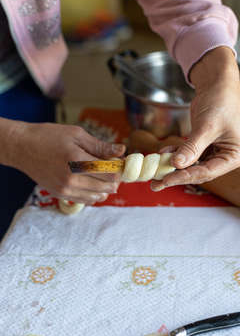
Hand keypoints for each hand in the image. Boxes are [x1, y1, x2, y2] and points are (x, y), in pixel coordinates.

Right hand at [11, 123, 125, 203]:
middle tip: (115, 169)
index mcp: (77, 161)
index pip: (109, 173)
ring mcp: (65, 189)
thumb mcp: (77, 134)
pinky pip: (85, 200)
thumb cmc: (49, 136)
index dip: (119, 168)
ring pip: (97, 196)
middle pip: (106, 187)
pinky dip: (94, 194)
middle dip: (115, 179)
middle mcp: (71, 179)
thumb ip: (100, 146)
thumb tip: (122, 150)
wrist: (22, 148)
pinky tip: (95, 185)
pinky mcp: (60, 194)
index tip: (120, 162)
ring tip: (104, 175)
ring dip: (106, 188)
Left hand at [151, 47, 239, 190]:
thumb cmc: (220, 101)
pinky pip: (188, 155)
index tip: (166, 180)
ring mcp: (215, 153)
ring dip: (174, 168)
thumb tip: (176, 165)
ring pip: (192, 166)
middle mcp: (226, 158)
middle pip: (199, 172)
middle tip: (156, 183)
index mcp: (235, 156)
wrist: (218, 83)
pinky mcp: (204, 146)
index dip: (185, 177)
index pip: (207, 172)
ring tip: (155, 174)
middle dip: (177, 176)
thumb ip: (192, 147)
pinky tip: (163, 154)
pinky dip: (175, 154)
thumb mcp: (206, 126)